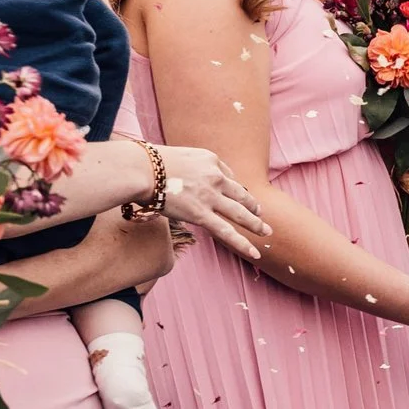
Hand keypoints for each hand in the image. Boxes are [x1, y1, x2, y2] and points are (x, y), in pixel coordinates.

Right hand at [153, 145, 271, 260]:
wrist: (141, 168)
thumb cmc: (148, 162)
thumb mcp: (177, 155)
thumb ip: (189, 165)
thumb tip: (187, 175)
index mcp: (210, 160)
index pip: (228, 175)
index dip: (233, 187)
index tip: (237, 194)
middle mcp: (216, 178)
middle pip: (241, 194)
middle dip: (252, 206)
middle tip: (261, 213)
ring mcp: (210, 196)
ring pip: (240, 213)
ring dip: (256, 224)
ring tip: (266, 232)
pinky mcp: (201, 214)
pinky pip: (226, 232)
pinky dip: (243, 244)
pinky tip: (255, 253)